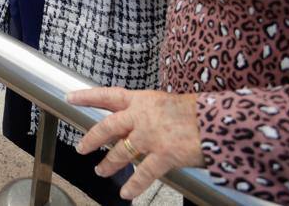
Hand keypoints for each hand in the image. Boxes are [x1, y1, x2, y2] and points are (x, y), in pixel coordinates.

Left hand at [68, 88, 202, 200]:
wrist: (218, 121)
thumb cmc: (197, 113)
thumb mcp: (167, 104)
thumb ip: (148, 114)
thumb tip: (133, 125)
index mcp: (143, 100)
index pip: (108, 95)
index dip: (87, 97)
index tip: (71, 97)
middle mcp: (142, 116)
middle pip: (107, 127)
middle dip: (91, 139)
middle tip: (81, 147)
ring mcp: (151, 136)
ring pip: (120, 152)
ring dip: (108, 163)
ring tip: (100, 170)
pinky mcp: (163, 155)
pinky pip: (143, 173)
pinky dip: (134, 185)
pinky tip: (126, 192)